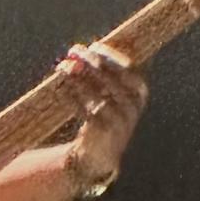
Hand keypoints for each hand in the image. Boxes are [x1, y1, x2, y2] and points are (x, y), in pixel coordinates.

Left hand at [59, 42, 148, 189]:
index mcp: (139, 94)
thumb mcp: (109, 95)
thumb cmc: (103, 115)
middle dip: (91, 62)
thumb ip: (100, 75)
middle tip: (73, 51)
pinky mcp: (104, 132)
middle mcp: (133, 107)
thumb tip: (78, 51)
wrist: (101, 154)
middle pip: (111, 78)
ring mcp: (120, 121)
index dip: (110, 56)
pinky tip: (60, 86)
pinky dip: (71, 97)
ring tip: (62, 66)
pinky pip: (86, 110)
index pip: (129, 69)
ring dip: (77, 77)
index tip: (93, 46)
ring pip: (96, 93)